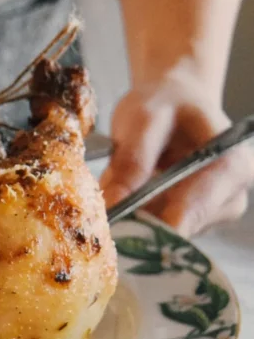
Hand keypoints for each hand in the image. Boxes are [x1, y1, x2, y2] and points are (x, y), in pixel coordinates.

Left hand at [100, 71, 253, 236]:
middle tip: (106, 215)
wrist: (174, 102)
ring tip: (120, 194)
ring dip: (138, 221)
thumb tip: (115, 203)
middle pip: (182, 228)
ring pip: (168, 236)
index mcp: (231, 165)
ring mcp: (215, 214)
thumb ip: (132, 158)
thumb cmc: (165, 104)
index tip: (118, 229)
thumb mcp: (143, 119)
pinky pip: (163, 233)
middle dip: (141, 224)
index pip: (196, 208)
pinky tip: (131, 200)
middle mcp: (232, 195)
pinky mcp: (195, 222)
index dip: (155, 223)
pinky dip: (140, 220)